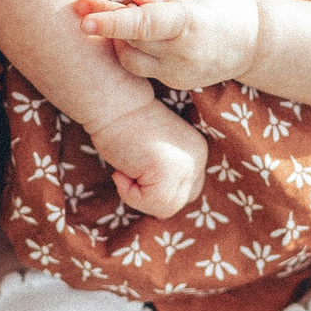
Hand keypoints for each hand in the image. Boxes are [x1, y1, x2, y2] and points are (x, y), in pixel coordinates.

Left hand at [76, 0, 261, 89]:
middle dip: (107, 21)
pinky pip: (142, 68)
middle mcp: (184, 52)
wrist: (254, 43)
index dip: (113, 22)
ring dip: (119, 38)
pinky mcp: (176, 84)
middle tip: (86, 2)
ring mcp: (180, 73)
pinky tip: (139, 35)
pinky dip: (135, 50)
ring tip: (120, 16)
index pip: (145, 24)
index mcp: (191, 21)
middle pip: (130, 40)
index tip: (85, 20)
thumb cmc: (222, 5)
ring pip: (131, 58)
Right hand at [86, 102, 208, 216]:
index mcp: (197, 151)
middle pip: (178, 203)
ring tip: (125, 168)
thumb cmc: (123, 125)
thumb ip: (165, 174)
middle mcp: (198, 157)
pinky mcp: (170, 170)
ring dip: (137, 195)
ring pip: (166, 208)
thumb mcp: (154, 153)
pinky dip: (128, 193)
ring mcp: (186, 164)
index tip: (137, 170)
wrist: (113, 103)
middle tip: (128, 170)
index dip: (159, 190)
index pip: (187, 192)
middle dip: (150, 196)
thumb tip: (160, 207)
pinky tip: (120, 169)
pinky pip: (150, 203)